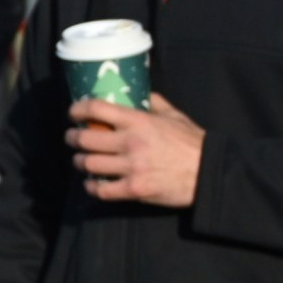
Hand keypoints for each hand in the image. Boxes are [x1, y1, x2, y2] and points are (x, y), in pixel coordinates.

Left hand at [68, 94, 204, 206]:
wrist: (210, 173)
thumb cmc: (192, 142)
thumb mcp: (174, 115)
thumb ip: (153, 102)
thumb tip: (138, 93)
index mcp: (138, 121)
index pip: (96, 108)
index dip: (77, 109)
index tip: (73, 113)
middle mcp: (130, 142)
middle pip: (84, 138)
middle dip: (72, 138)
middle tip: (72, 138)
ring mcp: (131, 167)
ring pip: (88, 164)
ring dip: (80, 162)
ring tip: (81, 160)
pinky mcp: (134, 189)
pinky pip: (101, 190)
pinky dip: (92, 187)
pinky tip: (92, 183)